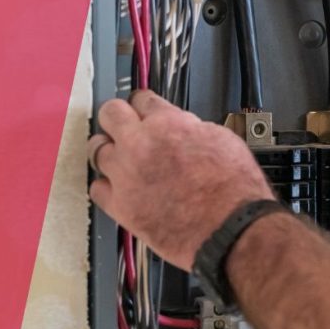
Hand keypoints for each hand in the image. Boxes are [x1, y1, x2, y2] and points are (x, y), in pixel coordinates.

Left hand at [88, 90, 273, 270]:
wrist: (231, 228)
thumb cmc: (233, 189)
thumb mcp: (221, 139)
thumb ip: (191, 129)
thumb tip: (182, 128)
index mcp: (167, 123)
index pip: (142, 99)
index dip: (144, 105)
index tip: (143, 110)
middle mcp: (140, 144)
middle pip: (110, 114)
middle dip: (117, 117)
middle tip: (123, 126)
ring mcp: (125, 175)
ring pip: (96, 149)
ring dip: (108, 150)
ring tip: (118, 158)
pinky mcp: (120, 206)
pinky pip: (97, 189)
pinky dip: (106, 187)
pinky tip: (118, 188)